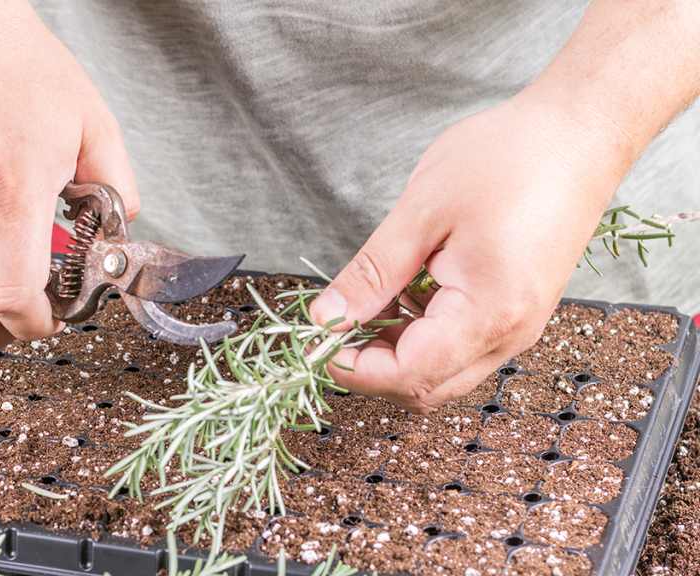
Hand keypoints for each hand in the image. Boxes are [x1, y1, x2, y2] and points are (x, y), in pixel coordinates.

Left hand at [310, 92, 633, 412]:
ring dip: (395, 349)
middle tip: (332, 325)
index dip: (353, 368)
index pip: (408, 375)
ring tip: (365, 300)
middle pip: (425, 386)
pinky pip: (461, 346)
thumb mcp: (422, 213)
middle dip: (370, 366)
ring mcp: (518, 326)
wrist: (581, 132)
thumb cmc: (509, 158)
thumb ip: (371, 274)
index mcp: (488, 313)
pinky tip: (402, 292)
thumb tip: (326, 318)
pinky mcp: (519, 310)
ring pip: (443, 370)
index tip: (315, 340)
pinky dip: (421, 333)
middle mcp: (510, 334)